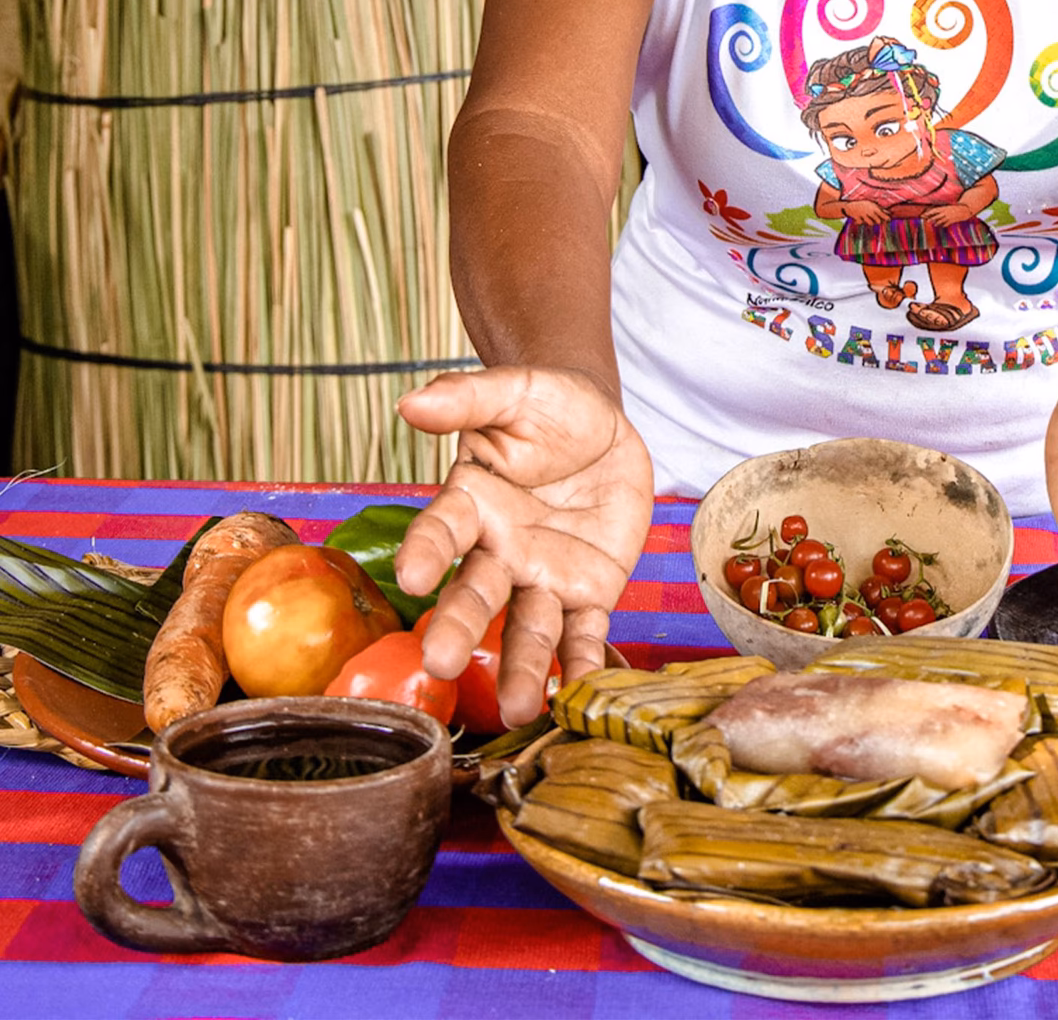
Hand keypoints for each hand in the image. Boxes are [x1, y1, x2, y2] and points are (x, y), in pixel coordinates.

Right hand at [394, 366, 653, 724]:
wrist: (601, 426)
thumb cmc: (547, 408)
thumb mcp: (514, 391)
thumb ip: (468, 398)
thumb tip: (412, 401)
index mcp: (472, 504)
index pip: (442, 530)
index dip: (427, 551)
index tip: (412, 576)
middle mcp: (500, 550)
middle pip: (476, 592)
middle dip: (459, 627)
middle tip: (441, 661)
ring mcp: (543, 576)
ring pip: (528, 626)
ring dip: (519, 667)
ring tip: (514, 709)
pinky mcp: (588, 591)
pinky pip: (584, 632)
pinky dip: (581, 664)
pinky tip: (577, 694)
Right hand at [842, 200, 886, 223]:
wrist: (851, 205)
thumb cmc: (863, 205)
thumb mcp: (872, 204)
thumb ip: (880, 209)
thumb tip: (889, 212)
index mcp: (873, 207)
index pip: (881, 213)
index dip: (886, 217)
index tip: (889, 220)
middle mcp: (868, 211)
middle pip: (877, 220)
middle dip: (878, 221)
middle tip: (877, 220)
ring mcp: (863, 215)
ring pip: (871, 223)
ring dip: (870, 222)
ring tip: (868, 220)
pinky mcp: (857, 218)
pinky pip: (861, 223)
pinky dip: (861, 222)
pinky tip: (860, 220)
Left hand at [923, 202, 974, 226]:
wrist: (964, 209)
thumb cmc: (955, 207)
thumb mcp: (948, 207)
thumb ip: (942, 210)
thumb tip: (936, 212)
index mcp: (943, 208)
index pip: (934, 210)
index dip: (928, 213)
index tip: (924, 215)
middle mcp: (945, 212)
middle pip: (936, 216)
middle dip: (931, 219)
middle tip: (927, 221)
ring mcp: (948, 217)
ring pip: (940, 221)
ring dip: (937, 223)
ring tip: (935, 224)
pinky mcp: (952, 220)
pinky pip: (946, 224)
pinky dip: (944, 225)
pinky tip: (943, 226)